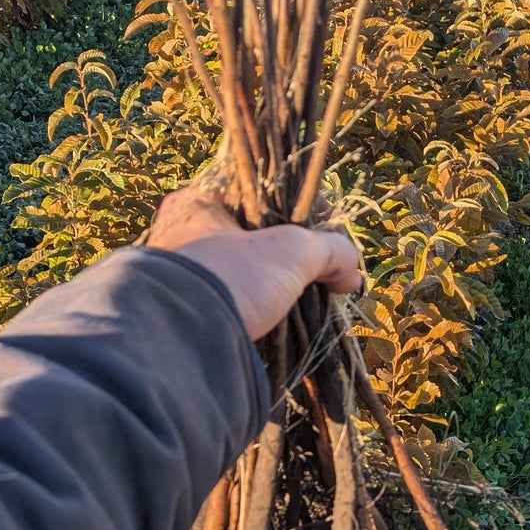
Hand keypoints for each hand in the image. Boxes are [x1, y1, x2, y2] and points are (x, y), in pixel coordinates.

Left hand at [145, 185, 361, 340]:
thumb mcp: (291, 252)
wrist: (178, 341)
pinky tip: (281, 325)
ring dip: (274, 286)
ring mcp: (181, 276)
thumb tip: (350, 270)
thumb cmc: (229, 277)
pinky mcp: (186, 314)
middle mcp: (182, 234)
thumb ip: (329, 249)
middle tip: (320, 270)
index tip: (327, 225)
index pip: (258, 188)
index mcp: (197, 202)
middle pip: (250, 235)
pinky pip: (230, 305)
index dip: (300, 204)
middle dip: (289, 254)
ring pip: (241, 273)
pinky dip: (257, 313)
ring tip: (306, 301)